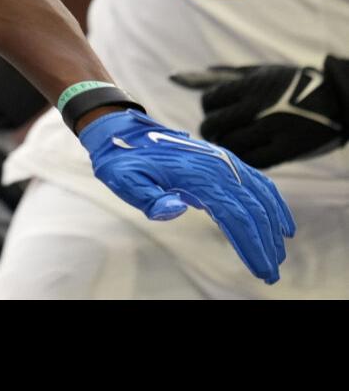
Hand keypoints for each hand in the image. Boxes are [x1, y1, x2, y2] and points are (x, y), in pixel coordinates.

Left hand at [81, 108, 293, 283]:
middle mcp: (218, 167)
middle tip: (271, 274)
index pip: (234, 215)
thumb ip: (147, 197)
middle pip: (253, 210)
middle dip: (265, 244)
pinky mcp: (226, 162)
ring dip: (273, 227)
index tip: (261, 270)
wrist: (125, 131)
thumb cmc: (124, 160)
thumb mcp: (123, 179)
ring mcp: (225, 163)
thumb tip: (173, 210)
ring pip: (261, 197)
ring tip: (278, 256)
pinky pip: (260, 183)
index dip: (250, 244)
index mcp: (197, 176)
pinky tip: (282, 225)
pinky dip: (275, 204)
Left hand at [172, 58, 348, 168]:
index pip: (209, 101)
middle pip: (213, 126)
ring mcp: (273, 130)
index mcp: (252, 86)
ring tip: (233, 142)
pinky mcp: (287, 150)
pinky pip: (253, 161)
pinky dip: (245, 158)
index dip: (208, 108)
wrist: (340, 100)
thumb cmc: (293, 84)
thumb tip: (183, 77)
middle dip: (211, 129)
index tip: (216, 110)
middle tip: (218, 131)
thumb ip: (224, 76)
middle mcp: (259, 108)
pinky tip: (249, 152)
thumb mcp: (262, 73)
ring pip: (229, 146)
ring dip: (226, 146)